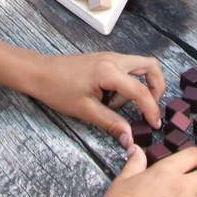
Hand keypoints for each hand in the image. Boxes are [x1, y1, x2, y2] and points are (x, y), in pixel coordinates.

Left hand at [29, 52, 164, 146]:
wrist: (40, 73)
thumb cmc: (58, 90)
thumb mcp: (86, 111)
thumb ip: (111, 123)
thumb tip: (130, 138)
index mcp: (109, 71)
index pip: (141, 90)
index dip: (151, 110)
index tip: (155, 126)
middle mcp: (114, 59)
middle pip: (150, 66)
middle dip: (156, 87)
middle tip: (149, 109)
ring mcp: (110, 57)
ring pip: (139, 66)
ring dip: (138, 87)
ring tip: (116, 106)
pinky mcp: (105, 60)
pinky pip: (126, 69)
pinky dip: (127, 83)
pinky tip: (110, 99)